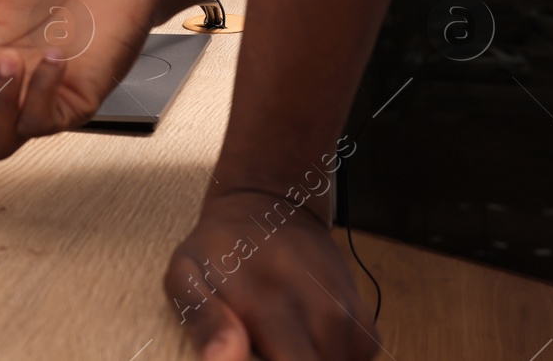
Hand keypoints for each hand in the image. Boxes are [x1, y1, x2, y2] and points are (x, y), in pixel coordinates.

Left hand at [164, 189, 379, 359]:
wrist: (271, 206)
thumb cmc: (219, 248)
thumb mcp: (187, 274)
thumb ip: (203, 319)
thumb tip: (224, 359)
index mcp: (273, 307)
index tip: (254, 352)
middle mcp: (322, 313)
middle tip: (263, 344)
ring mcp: (347, 317)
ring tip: (279, 339)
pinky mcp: (365, 323)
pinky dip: (334, 359)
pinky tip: (305, 339)